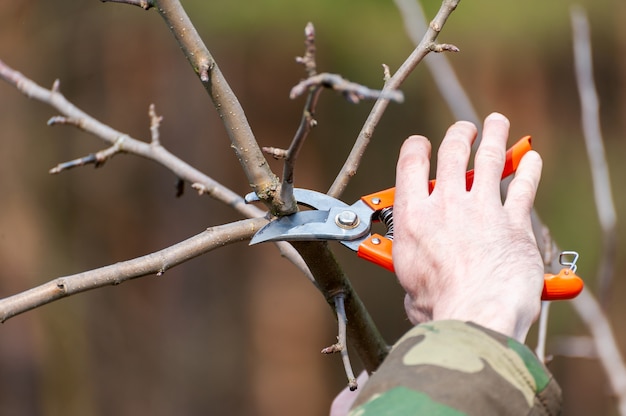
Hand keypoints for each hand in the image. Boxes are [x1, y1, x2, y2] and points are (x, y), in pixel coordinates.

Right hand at [392, 113, 543, 340]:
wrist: (477, 312)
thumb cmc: (440, 306)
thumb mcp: (408, 286)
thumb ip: (413, 273)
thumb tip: (416, 287)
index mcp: (414, 216)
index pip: (411, 164)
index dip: (416, 148)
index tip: (421, 145)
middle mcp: (446, 204)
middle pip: (452, 151)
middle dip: (459, 134)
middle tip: (465, 130)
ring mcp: (482, 209)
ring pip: (489, 158)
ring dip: (494, 136)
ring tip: (496, 123)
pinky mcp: (514, 222)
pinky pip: (523, 186)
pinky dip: (529, 169)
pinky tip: (532, 159)